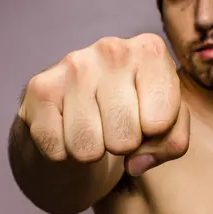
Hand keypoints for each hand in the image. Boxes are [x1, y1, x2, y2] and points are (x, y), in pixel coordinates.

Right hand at [18, 33, 189, 175]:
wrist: (81, 111)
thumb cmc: (134, 115)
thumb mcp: (168, 126)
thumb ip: (172, 143)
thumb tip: (136, 163)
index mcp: (151, 53)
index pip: (160, 123)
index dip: (154, 137)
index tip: (147, 122)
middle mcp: (112, 50)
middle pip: (124, 139)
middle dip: (122, 146)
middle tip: (116, 128)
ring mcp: (73, 65)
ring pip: (88, 148)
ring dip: (91, 151)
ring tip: (93, 129)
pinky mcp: (39, 88)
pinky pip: (56, 149)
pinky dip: (62, 152)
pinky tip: (66, 129)